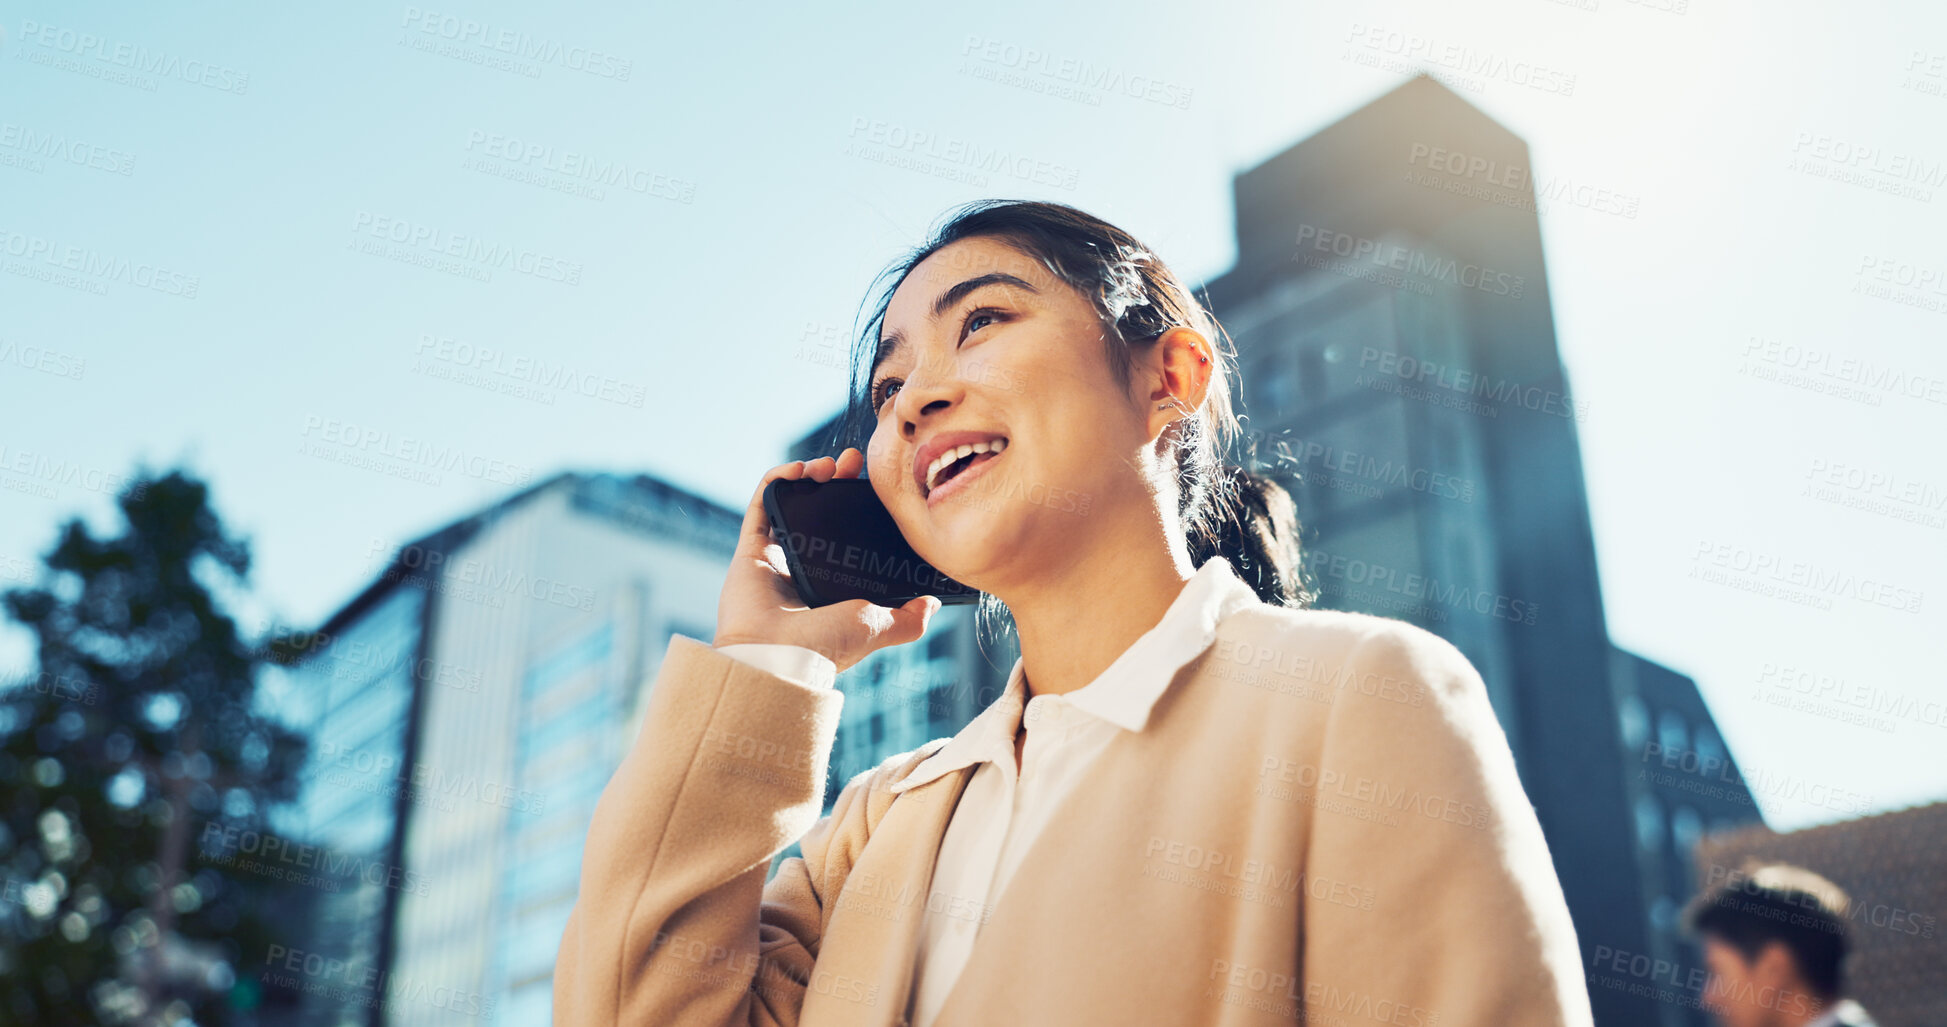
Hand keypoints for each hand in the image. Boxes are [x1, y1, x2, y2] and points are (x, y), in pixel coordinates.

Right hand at [712, 448, 941, 674]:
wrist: (778, 658)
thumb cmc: (826, 646)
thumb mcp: (878, 627)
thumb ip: (908, 618)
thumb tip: (934, 603)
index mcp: (831, 584)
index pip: (847, 536)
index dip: (860, 507)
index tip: (877, 486)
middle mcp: (802, 568)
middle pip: (820, 512)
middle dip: (837, 481)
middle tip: (853, 462)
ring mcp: (774, 557)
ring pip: (791, 503)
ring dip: (808, 476)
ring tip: (828, 465)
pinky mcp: (749, 549)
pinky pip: (761, 504)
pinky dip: (777, 481)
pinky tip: (799, 469)